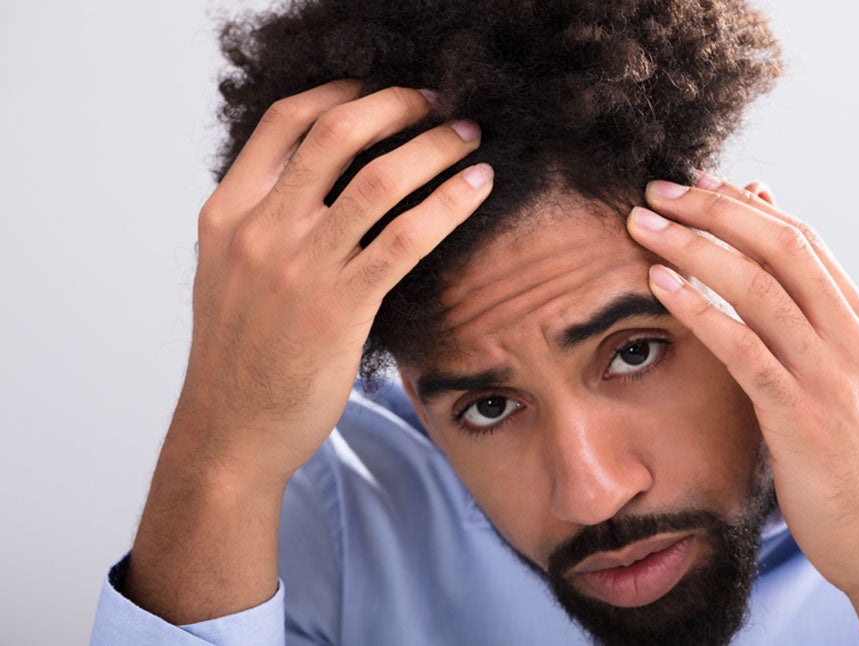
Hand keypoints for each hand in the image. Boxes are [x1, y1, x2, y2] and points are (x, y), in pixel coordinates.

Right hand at [125, 80, 491, 622]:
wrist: (230, 433)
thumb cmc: (238, 357)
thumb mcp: (227, 275)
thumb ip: (261, 222)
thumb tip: (316, 184)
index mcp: (227, 214)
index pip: (284, 122)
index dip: (339, 91)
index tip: (379, 88)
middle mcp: (260, 229)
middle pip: (337, 132)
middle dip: (397, 105)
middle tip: (438, 103)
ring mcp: (300, 266)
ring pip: (380, 178)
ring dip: (434, 147)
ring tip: (468, 137)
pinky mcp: (342, 306)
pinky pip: (407, 237)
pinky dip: (449, 204)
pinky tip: (478, 188)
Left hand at [626, 174, 858, 643]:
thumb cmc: (858, 462)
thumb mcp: (847, 382)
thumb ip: (812, 328)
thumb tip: (777, 286)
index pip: (802, 239)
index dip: (744, 205)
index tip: (697, 183)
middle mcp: (852, 338)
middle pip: (779, 245)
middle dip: (714, 207)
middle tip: (659, 188)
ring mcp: (830, 376)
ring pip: (758, 286)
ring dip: (693, 246)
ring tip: (642, 224)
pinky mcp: (801, 417)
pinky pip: (744, 348)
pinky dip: (700, 308)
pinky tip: (661, 284)